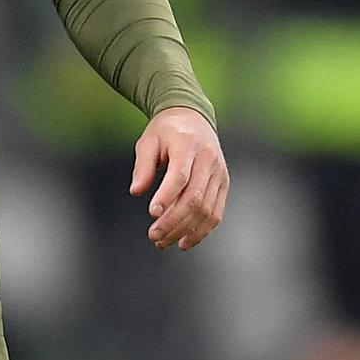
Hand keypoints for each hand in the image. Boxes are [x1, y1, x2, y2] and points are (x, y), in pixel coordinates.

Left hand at [130, 106, 228, 250]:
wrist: (193, 117)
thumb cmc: (166, 131)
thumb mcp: (148, 141)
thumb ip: (143, 166)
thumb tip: (136, 192)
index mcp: (188, 145)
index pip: (180, 176)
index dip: (166, 196)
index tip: (151, 213)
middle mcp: (209, 160)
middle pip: (194, 197)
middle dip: (173, 221)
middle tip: (153, 236)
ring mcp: (219, 173)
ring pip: (206, 209)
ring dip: (185, 230)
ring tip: (164, 242)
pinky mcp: (224, 184)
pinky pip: (216, 213)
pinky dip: (202, 230)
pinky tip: (184, 241)